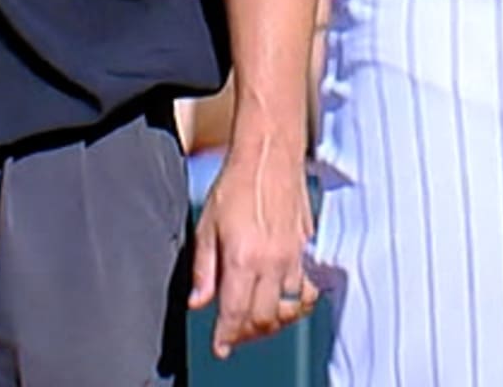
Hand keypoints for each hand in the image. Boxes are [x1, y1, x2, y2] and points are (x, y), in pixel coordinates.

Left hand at [189, 132, 317, 357]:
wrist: (269, 156)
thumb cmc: (237, 183)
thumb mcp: (206, 227)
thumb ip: (203, 270)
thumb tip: (198, 301)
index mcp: (244, 258)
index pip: (236, 313)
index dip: (227, 336)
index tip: (220, 346)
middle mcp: (273, 262)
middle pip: (264, 318)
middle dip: (247, 334)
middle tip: (234, 335)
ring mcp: (293, 256)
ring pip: (287, 307)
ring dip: (271, 321)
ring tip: (256, 321)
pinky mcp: (305, 248)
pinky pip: (304, 288)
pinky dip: (294, 301)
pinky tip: (282, 299)